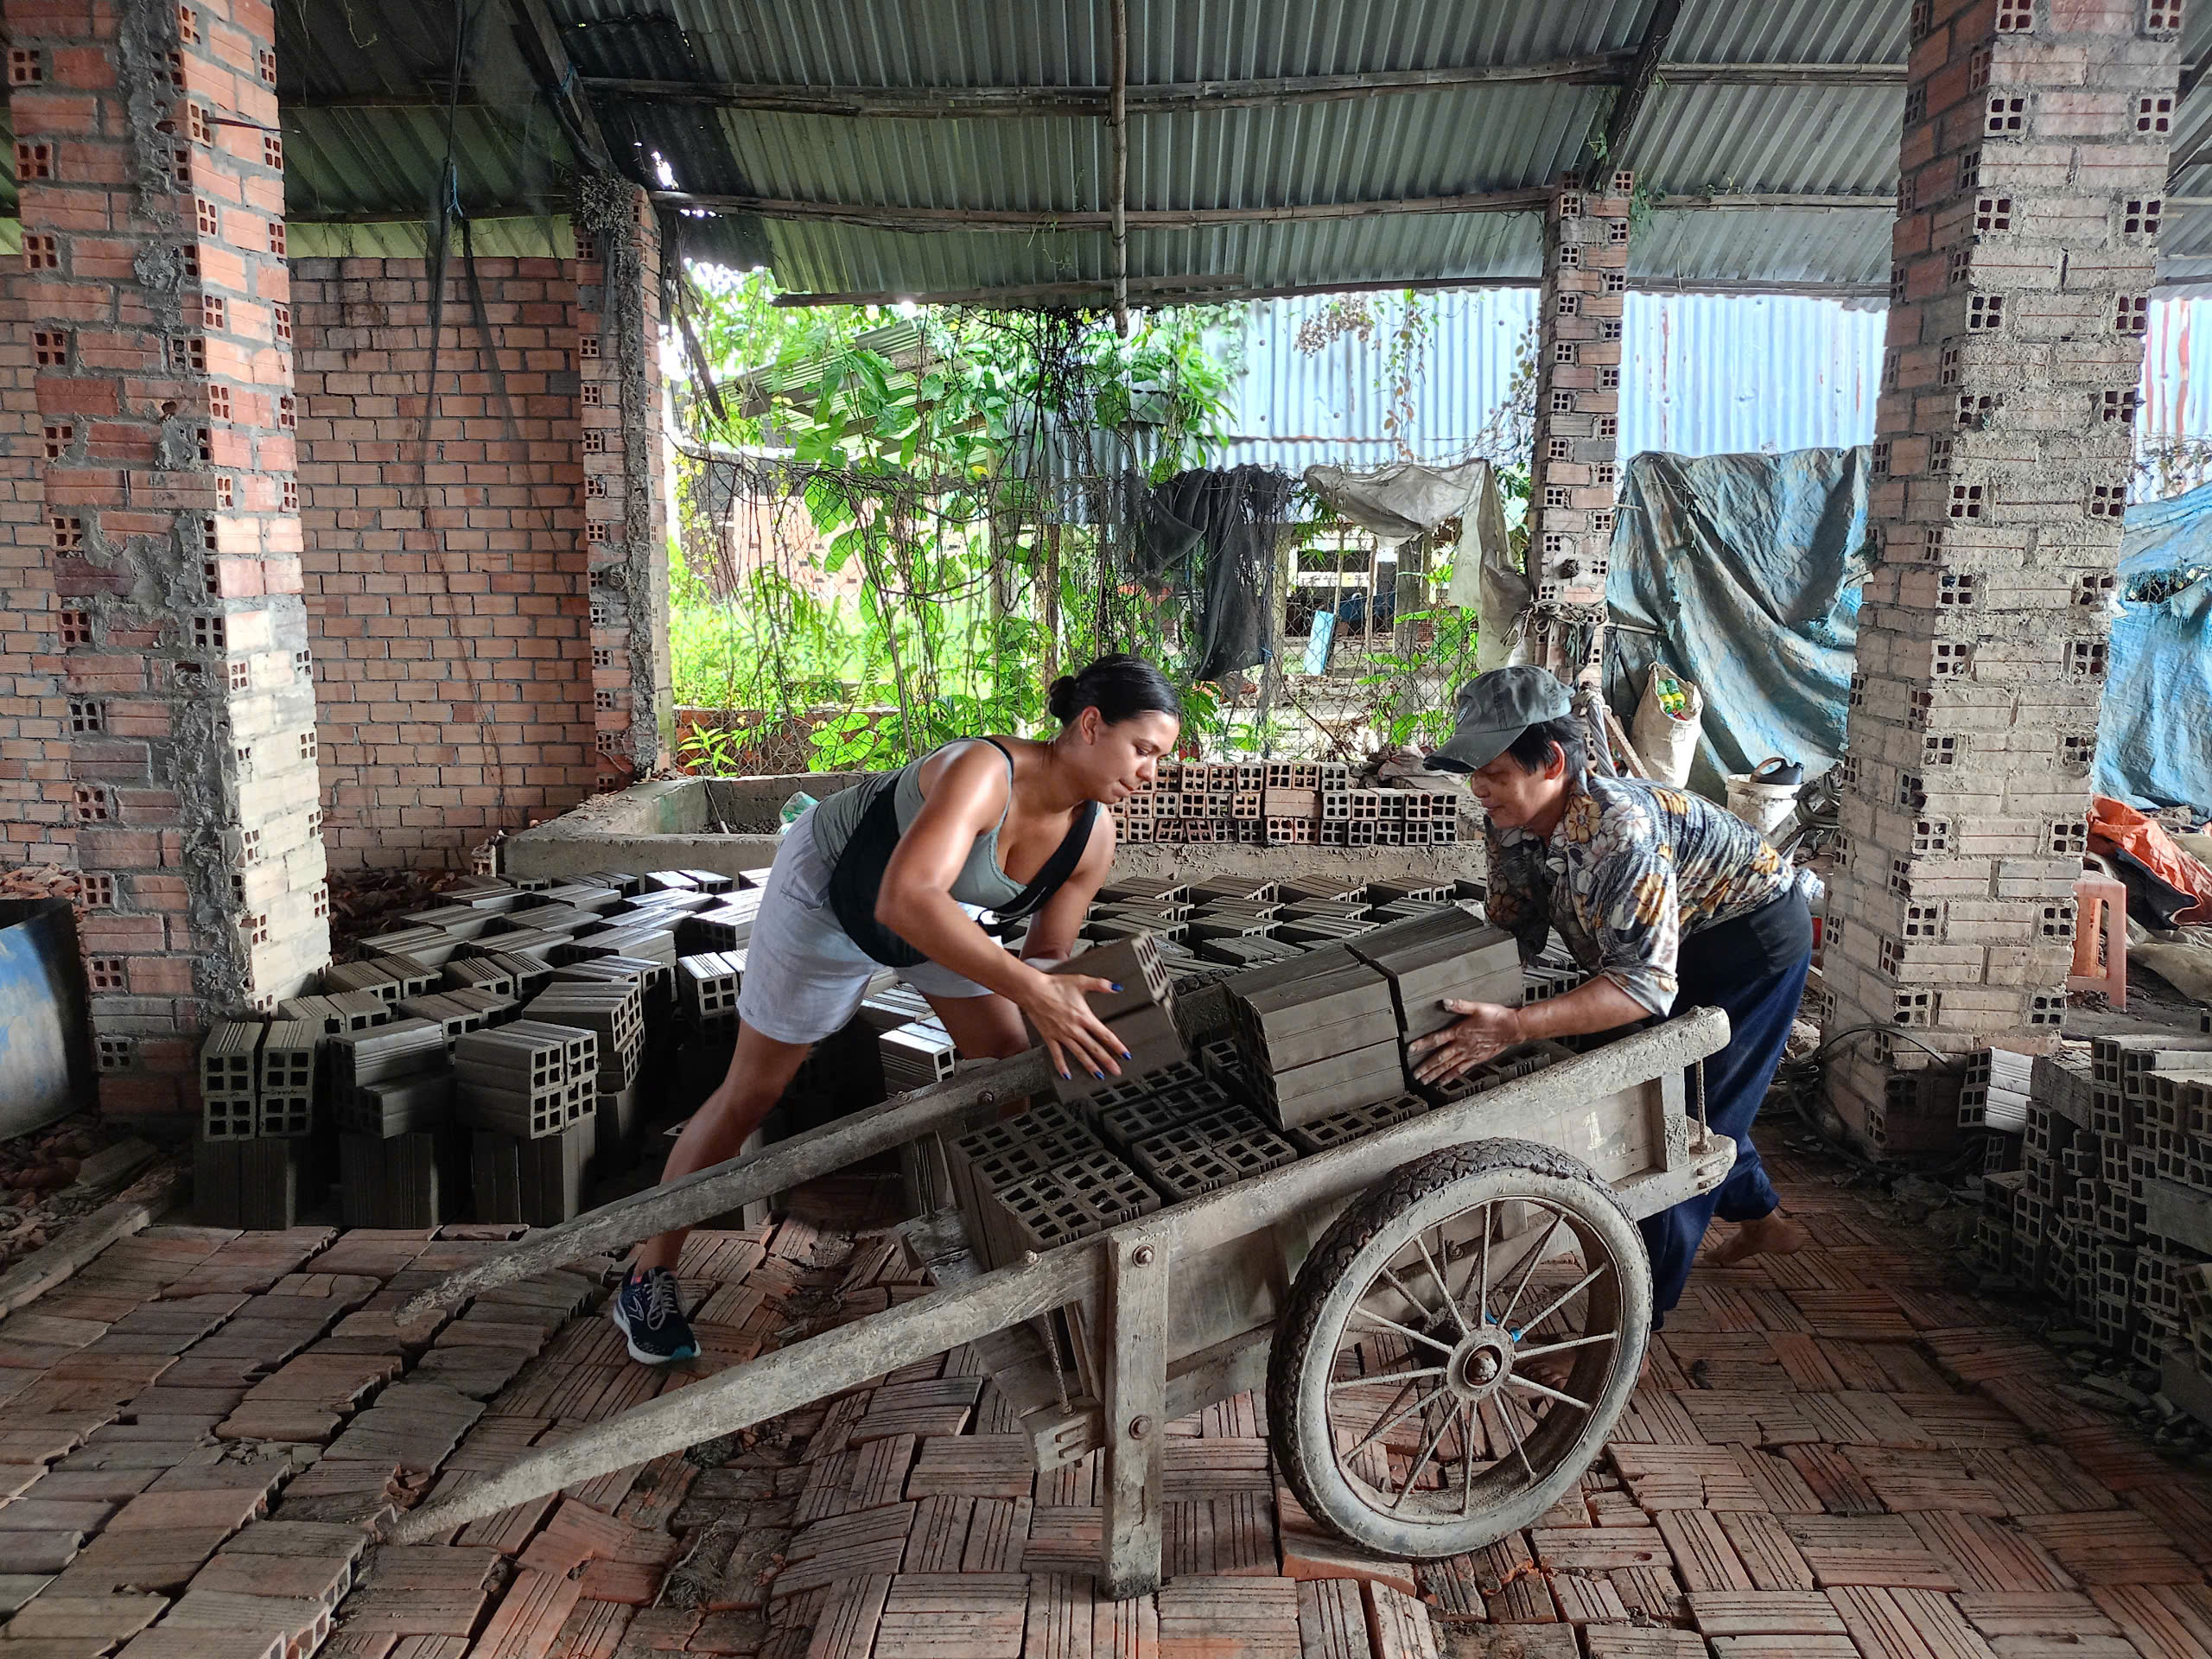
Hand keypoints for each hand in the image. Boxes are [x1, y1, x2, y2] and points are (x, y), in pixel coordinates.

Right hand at [1020, 972, 1127, 1081]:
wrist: (1032, 990)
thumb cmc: (1054, 985)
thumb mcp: (1080, 981)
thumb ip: (1100, 984)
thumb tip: (1116, 987)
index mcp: (1083, 1017)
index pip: (1104, 1035)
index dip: (1116, 1046)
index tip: (1125, 1055)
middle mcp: (1074, 1029)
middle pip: (1094, 1048)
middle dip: (1107, 1061)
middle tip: (1116, 1071)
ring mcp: (1062, 1035)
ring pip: (1079, 1054)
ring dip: (1090, 1066)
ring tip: (1099, 1076)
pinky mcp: (1050, 1037)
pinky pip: (1057, 1054)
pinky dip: (1062, 1066)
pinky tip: (1067, 1075)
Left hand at [1406, 1001, 1524, 1085]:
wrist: (1513, 1028)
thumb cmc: (1497, 1017)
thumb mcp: (1477, 1007)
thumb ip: (1460, 1005)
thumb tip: (1445, 1002)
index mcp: (1460, 1032)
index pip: (1436, 1039)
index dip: (1422, 1044)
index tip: (1411, 1050)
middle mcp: (1462, 1045)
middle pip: (1440, 1058)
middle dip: (1426, 1067)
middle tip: (1415, 1075)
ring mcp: (1469, 1054)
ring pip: (1449, 1066)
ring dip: (1436, 1074)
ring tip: (1425, 1081)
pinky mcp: (1477, 1059)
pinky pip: (1461, 1070)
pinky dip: (1451, 1076)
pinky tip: (1444, 1081)